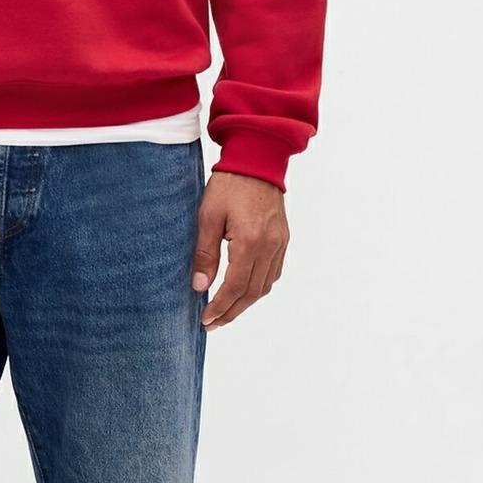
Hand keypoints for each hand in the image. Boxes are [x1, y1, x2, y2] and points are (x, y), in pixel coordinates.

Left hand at [190, 171, 288, 328]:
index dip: (220, 307)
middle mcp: (270, 246)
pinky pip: (273, 272)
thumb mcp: (208, 217)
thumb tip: (200, 286)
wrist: (257, 159)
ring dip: (245, 302)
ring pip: (264, 286)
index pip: (235, 287)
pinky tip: (243, 290)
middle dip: (231, 311)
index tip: (205, 319)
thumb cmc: (229, 184)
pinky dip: (258, 287)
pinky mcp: (283, 239)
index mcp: (250, 241)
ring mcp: (280, 243)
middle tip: (213, 323)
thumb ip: (205, 253)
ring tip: (225, 311)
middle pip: (252, 292)